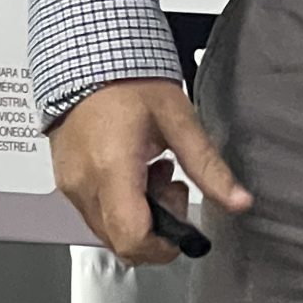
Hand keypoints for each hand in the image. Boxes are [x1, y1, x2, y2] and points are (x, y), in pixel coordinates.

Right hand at [49, 76, 251, 266]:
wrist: (89, 55)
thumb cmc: (129, 77)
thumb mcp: (178, 117)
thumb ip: (207, 164)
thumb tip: (238, 199)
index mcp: (112, 169)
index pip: (134, 239)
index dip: (164, 247)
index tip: (184, 232)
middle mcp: (84, 184)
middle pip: (121, 241)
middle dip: (156, 228)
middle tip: (173, 187)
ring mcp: (69, 185)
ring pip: (106, 230)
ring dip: (138, 216)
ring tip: (154, 171)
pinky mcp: (64, 181)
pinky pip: (93, 212)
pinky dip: (119, 204)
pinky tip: (134, 170)